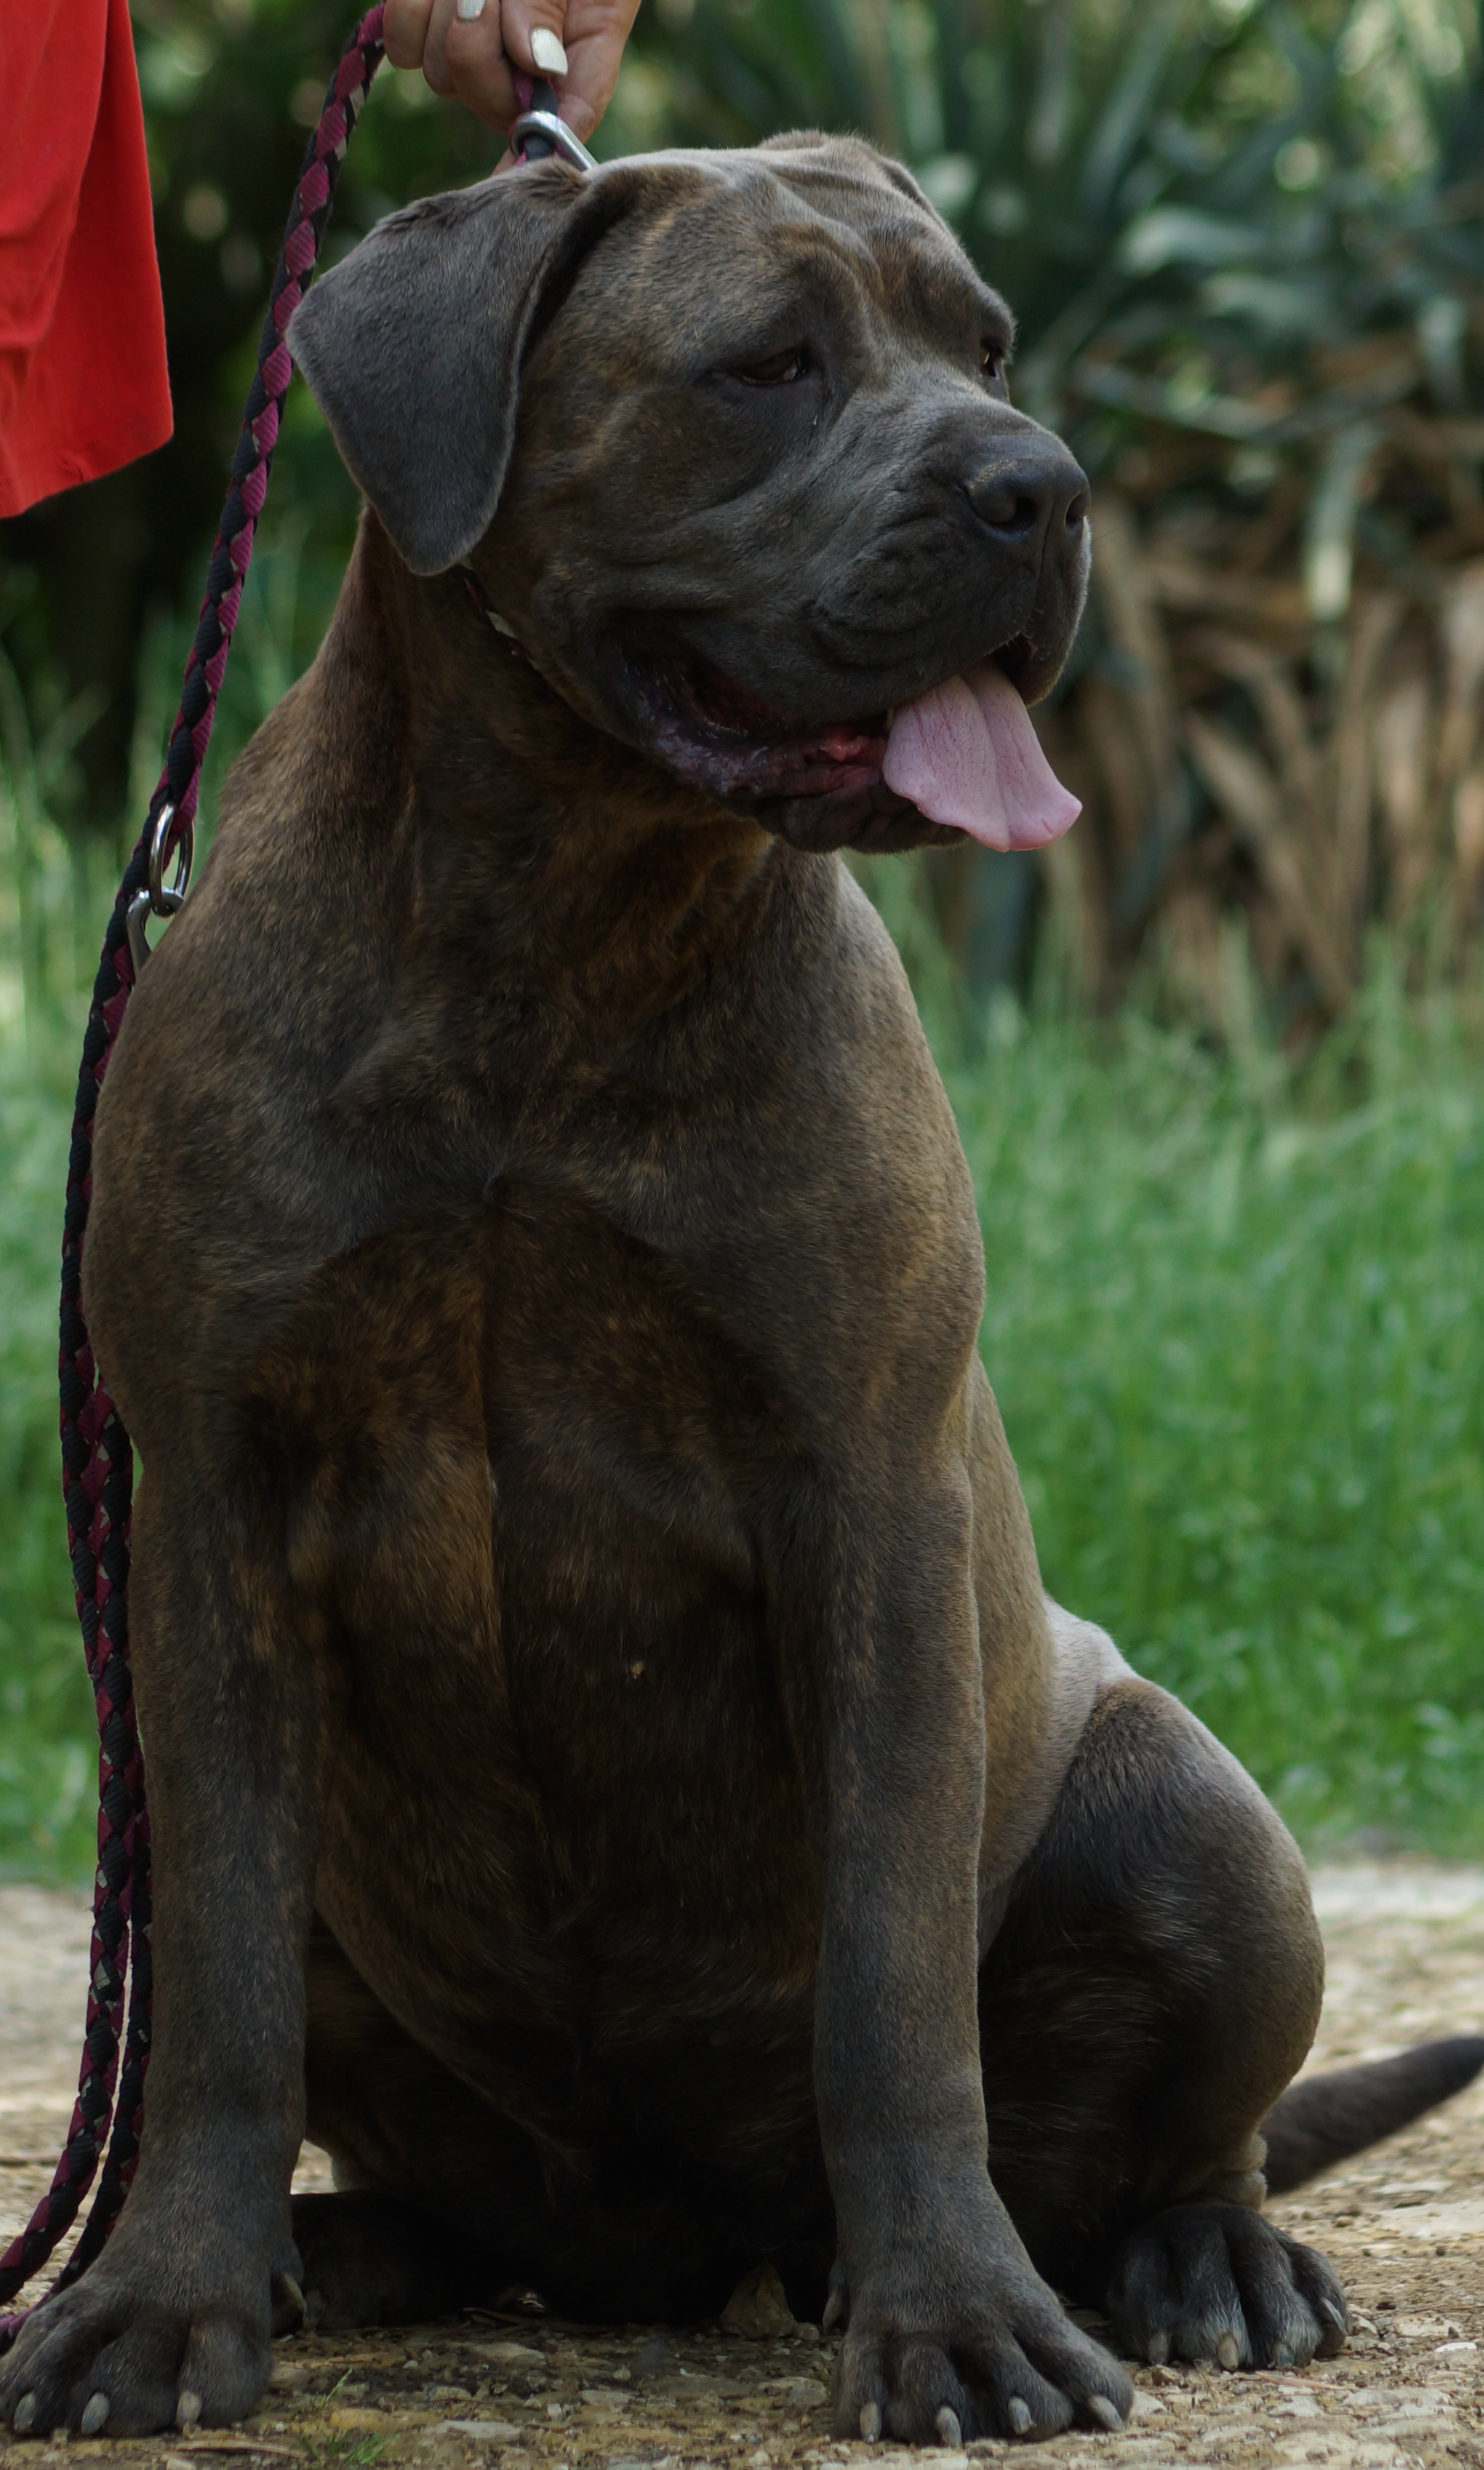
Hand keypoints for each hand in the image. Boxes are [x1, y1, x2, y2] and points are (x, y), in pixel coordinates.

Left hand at [383, 0, 641, 149]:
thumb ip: (551, 3)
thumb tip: (537, 61)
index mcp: (576, 60)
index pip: (559, 128)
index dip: (532, 155)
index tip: (514, 171)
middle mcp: (522, 69)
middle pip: (483, 95)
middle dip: (480, 40)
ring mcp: (471, 50)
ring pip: (439, 73)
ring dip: (445, 13)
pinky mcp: (425, 25)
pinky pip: (404, 44)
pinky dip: (411, 8)